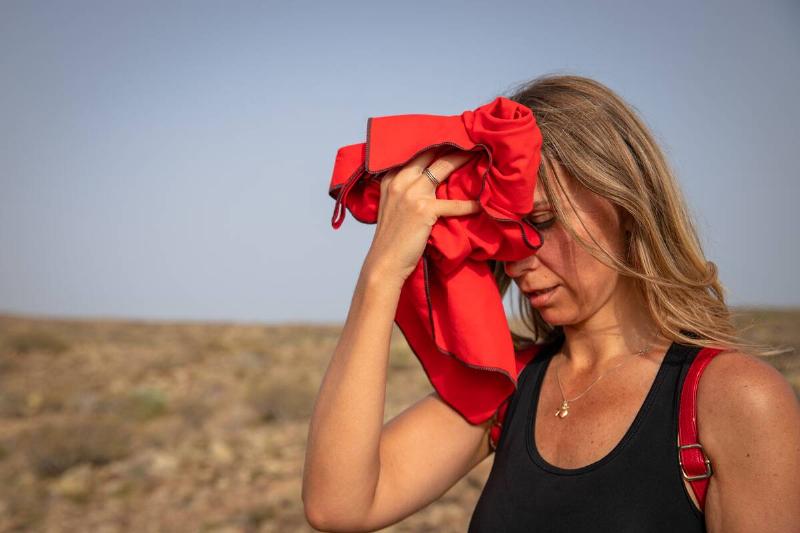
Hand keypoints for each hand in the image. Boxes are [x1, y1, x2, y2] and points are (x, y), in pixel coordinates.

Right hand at [363, 146, 479, 284]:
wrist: (385, 262)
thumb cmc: (391, 239)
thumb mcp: (391, 207)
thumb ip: (403, 191)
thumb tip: (428, 183)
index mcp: (390, 178)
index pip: (414, 153)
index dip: (434, 144)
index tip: (451, 137)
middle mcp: (400, 181)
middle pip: (430, 155)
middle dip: (451, 145)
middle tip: (470, 140)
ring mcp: (411, 194)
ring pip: (442, 168)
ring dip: (462, 160)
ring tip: (479, 155)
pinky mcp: (424, 210)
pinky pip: (453, 204)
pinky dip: (469, 205)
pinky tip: (481, 204)